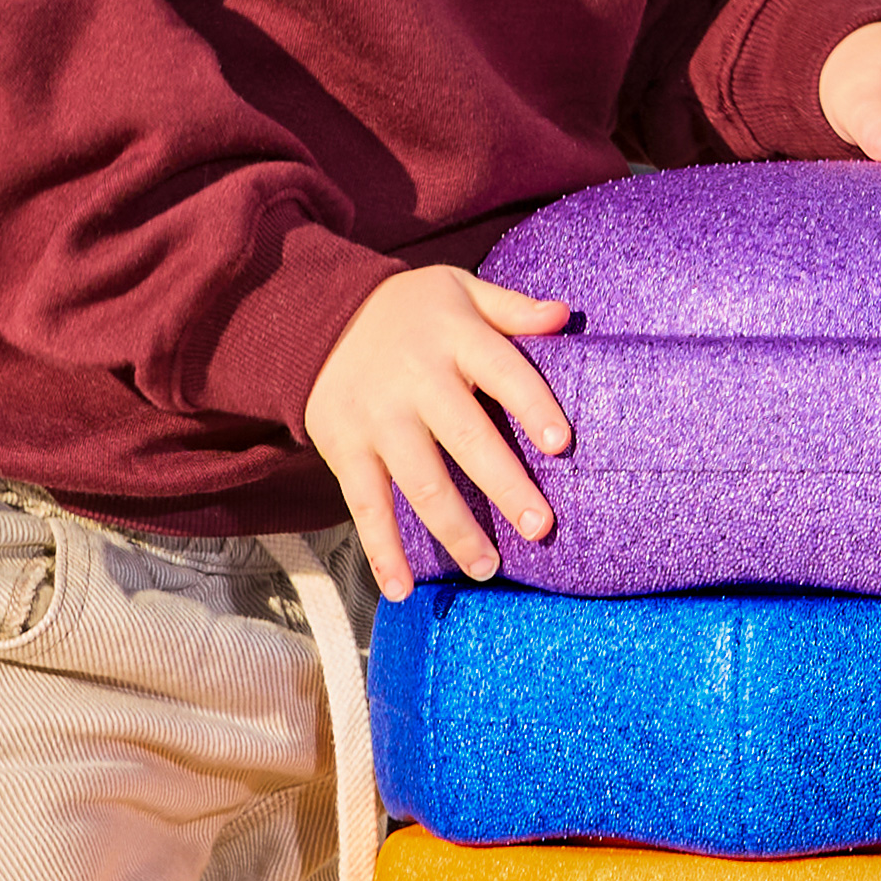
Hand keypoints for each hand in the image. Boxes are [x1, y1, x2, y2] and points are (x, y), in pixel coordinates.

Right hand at [304, 266, 573, 599]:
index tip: (560, 444)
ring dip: (455, 530)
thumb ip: (512, 308)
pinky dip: (381, 550)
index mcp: (453, 338)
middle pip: (466, 437)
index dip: (532, 406)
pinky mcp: (345, 449)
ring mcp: (378, 419)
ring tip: (487, 569)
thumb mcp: (460, 291)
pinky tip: (401, 589)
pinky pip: (365, 506)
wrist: (316, 316)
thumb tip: (564, 316)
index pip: (502, 372)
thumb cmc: (410, 312)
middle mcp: (415, 381)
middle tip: (540, 528)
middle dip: (504, 485)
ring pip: (420, 482)